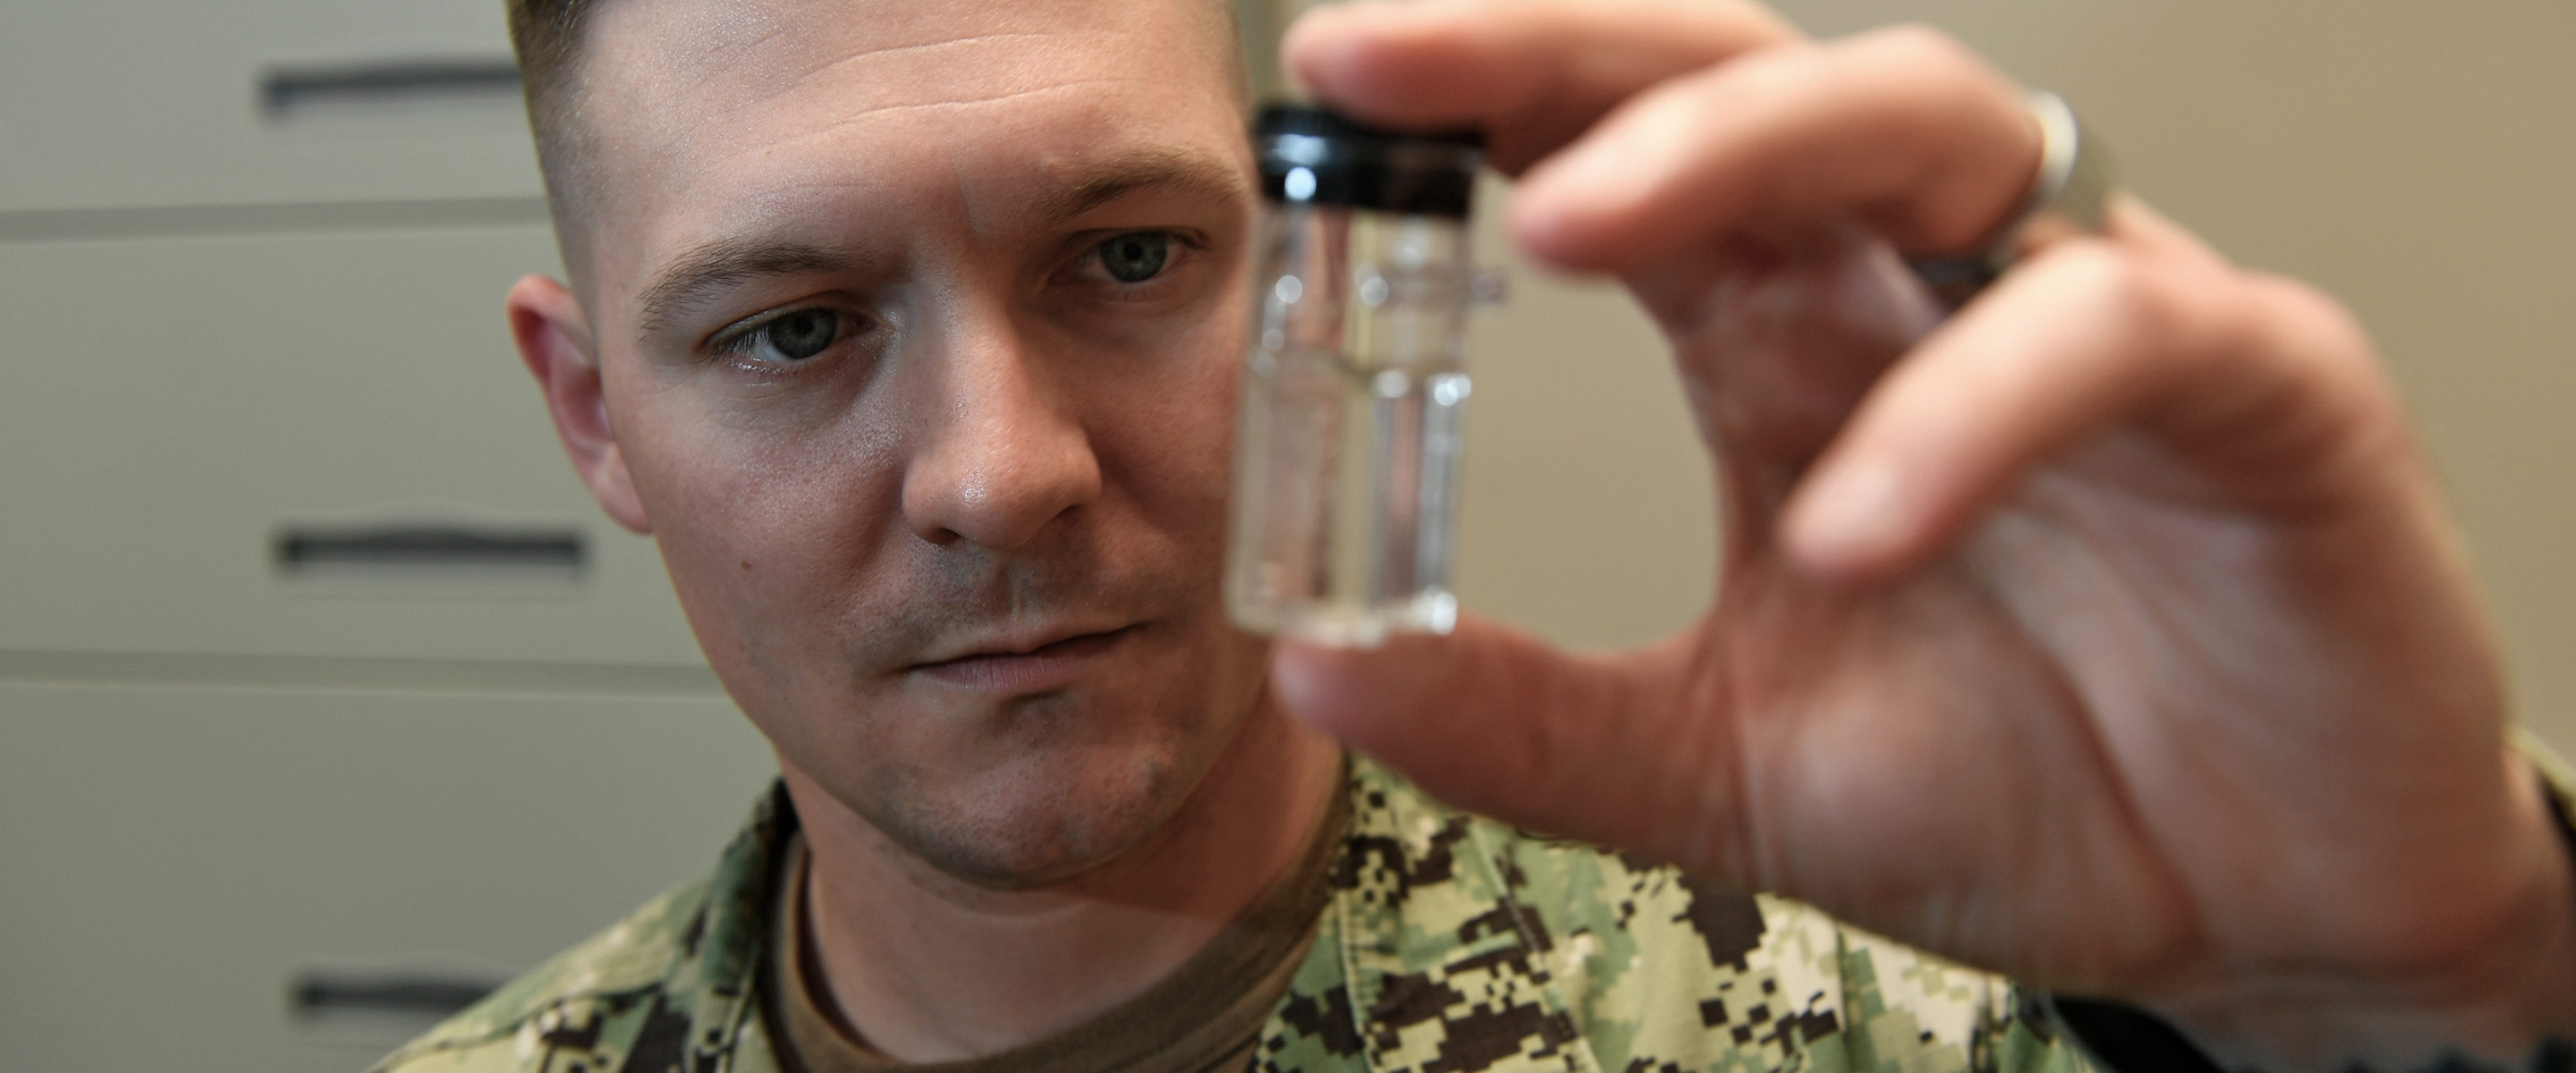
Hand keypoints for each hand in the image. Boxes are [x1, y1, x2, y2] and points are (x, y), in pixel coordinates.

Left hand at [1271, 2, 2575, 1066]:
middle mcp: (1926, 281)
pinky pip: (2111, 335)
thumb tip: (1318, 671)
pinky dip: (1969, 411)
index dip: (1489, 97)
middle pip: (1750, 81)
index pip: (1626, 159)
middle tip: (1396, 67)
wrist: (2252, 910)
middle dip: (1570, 55)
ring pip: (1928, 119)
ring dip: (1739, 147)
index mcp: (1788, 340)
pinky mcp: (2265, 383)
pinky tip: (1853, 531)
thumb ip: (1528, 718)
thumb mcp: (1716, 767)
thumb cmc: (2014, 792)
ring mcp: (2094, 307)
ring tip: (1566, 226)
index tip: (1332, 80)